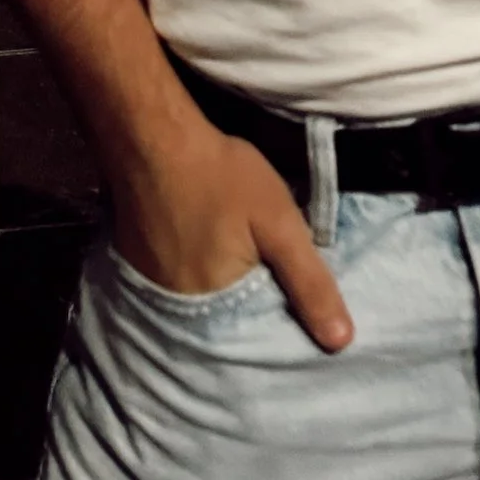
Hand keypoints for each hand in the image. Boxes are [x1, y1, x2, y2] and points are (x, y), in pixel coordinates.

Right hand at [111, 113, 352, 350]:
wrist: (154, 138)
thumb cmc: (221, 177)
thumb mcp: (279, 222)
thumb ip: (309, 281)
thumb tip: (341, 341)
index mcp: (218, 311)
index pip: (259, 338)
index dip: (282, 321)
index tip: (298, 305)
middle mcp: (180, 315)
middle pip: (229, 325)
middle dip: (252, 309)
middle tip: (270, 276)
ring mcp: (154, 293)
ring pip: (204, 307)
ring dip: (223, 294)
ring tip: (240, 266)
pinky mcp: (138, 272)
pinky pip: (178, 289)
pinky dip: (196, 278)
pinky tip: (206, 252)